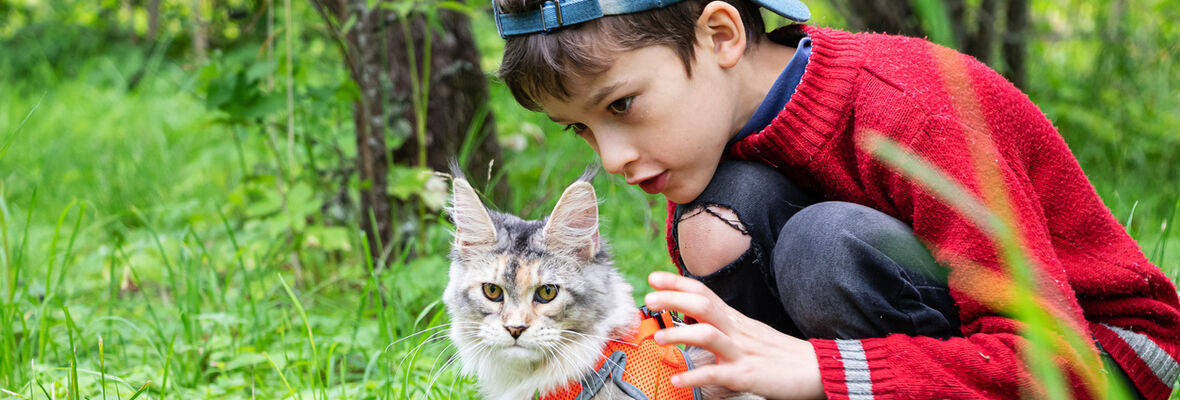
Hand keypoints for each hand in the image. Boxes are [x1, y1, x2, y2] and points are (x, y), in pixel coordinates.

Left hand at [644, 271, 825, 399]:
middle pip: (703, 305)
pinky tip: (677, 379)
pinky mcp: (747, 374)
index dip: (678, 282)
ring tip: (658, 338)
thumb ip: (723, 324)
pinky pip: (717, 374)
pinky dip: (695, 377)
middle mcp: (737, 330)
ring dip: (680, 334)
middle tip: (649, 298)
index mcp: (735, 319)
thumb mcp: (748, 332)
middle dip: (674, 299)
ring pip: (708, 335)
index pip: (704, 292)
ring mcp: (741, 352)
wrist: (814, 369)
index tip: (654, 277)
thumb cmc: (778, 353)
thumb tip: (694, 317)